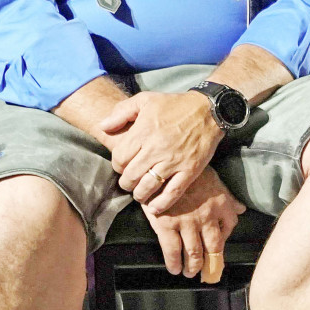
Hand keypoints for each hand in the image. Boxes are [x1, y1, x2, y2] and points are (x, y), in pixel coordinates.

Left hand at [101, 90, 224, 211]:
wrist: (208, 110)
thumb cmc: (174, 105)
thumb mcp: (144, 100)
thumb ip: (120, 112)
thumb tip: (102, 127)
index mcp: (144, 132)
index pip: (120, 158)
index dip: (117, 165)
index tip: (122, 165)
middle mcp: (157, 149)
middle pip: (131, 175)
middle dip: (126, 182)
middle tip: (128, 182)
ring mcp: (174, 161)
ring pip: (148, 187)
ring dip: (139, 194)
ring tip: (139, 194)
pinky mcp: (189, 170)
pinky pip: (172, 193)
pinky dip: (161, 204)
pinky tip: (154, 208)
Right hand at [144, 173, 245, 281]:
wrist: (159, 166)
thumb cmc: (186, 171)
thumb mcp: (212, 179)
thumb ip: (227, 197)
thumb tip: (241, 208)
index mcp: (220, 204)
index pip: (229, 227)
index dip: (225, 239)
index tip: (219, 246)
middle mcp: (206, 217)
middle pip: (213, 247)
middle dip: (211, 263)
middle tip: (207, 272)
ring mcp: (186, 223)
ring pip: (194, 252)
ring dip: (192, 266)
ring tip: (190, 272)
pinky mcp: (166, 225)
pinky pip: (172, 250)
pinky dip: (174, 262)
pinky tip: (174, 269)